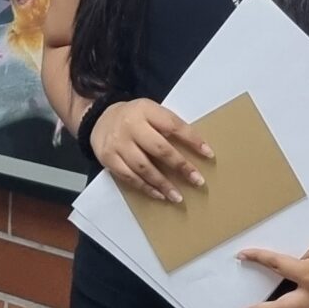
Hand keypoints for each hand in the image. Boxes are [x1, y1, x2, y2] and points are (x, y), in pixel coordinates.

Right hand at [89, 99, 212, 205]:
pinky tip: (159, 195)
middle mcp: (131, 126)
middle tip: (197, 181)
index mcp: (146, 110)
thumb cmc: (134, 117)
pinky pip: (129, 177)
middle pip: (159, 148)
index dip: (192, 140)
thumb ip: (167, 125)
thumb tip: (195, 148)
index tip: (209, 154)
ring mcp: (118, 143)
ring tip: (178, 197)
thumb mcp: (151, 112)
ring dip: (163, 184)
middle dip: (180, 166)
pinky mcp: (108, 158)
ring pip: (144, 167)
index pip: (173, 125)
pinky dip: (146, 188)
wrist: (99, 119)